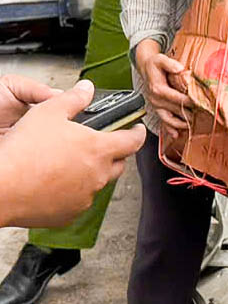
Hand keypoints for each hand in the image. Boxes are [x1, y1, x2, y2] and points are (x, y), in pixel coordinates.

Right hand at [0, 80, 145, 227]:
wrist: (0, 188)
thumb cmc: (22, 152)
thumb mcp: (49, 112)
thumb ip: (74, 98)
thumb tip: (86, 88)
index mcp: (99, 150)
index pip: (133, 141)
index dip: (138, 133)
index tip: (137, 129)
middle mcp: (97, 176)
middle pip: (118, 164)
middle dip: (114, 154)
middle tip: (99, 145)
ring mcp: (83, 198)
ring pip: (97, 183)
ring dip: (91, 173)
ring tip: (71, 163)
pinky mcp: (67, 215)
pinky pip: (78, 201)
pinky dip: (73, 192)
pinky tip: (57, 182)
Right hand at [134, 39, 192, 139]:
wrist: (146, 68)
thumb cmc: (155, 64)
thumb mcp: (161, 60)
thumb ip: (170, 64)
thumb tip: (180, 68)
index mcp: (158, 89)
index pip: (176, 97)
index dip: (188, 101)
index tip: (199, 104)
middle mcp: (156, 100)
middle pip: (174, 110)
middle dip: (188, 113)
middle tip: (203, 117)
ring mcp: (156, 106)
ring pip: (168, 119)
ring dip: (180, 124)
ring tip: (192, 127)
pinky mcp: (157, 109)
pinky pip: (163, 121)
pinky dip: (169, 129)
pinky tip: (176, 135)